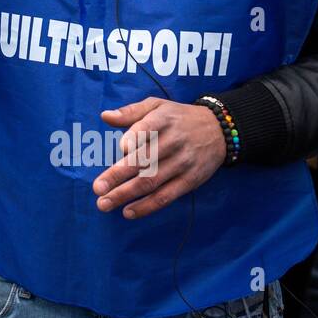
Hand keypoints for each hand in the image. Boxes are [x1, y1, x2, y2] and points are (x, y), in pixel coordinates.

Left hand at [92, 98, 225, 218]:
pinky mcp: (190, 181)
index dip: (134, 138)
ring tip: (104, 203)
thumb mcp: (157, 105)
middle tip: (97, 189)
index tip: (120, 147)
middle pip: (144, 161)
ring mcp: (182, 163)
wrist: (220, 130)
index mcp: (163, 120)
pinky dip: (147, 206)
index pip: (147, 129)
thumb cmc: (178, 117)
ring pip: (152, 181)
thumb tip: (105, 116)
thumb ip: (130, 112)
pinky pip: (166, 196)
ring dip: (126, 195)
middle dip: (118, 176)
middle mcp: (173, 142)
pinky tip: (128, 212)